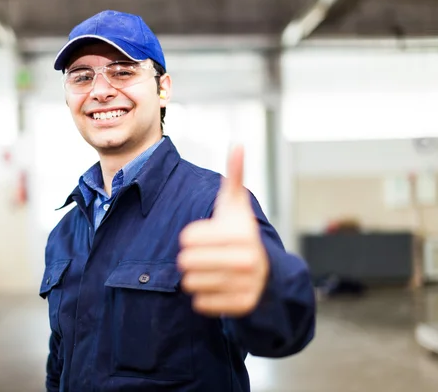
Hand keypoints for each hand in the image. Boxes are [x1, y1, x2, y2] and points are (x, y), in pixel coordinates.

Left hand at [177, 145, 268, 316]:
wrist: (265, 272)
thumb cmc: (240, 233)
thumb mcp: (236, 206)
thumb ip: (234, 177)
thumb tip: (239, 145)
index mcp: (240, 234)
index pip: (187, 238)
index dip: (190, 237)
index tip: (202, 237)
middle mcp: (246, 261)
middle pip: (186, 262)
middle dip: (190, 258)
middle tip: (203, 256)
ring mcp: (245, 285)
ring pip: (191, 284)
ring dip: (194, 277)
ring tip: (209, 271)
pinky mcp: (241, 306)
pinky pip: (201, 304)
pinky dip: (203, 296)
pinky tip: (216, 286)